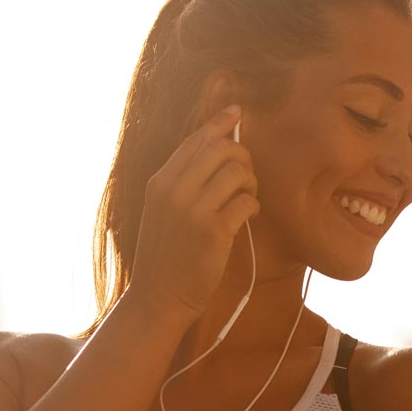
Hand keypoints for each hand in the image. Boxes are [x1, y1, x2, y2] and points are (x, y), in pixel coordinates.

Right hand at [125, 103, 259, 325]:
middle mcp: (173, 191)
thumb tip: (214, 147)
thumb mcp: (162, 211)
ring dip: (250, 182)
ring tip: (246, 198)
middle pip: (220, 148)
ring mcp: (193, 211)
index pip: (195, 140)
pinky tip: (248, 217)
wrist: (158, 297)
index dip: (220, 122)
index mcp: (160, 182)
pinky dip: (253, 206)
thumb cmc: (165, 254)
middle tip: (245, 176)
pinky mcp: (214, 232)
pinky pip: (247, 201)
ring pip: (237, 171)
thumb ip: (182, 182)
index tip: (236, 112)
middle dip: (242, 156)